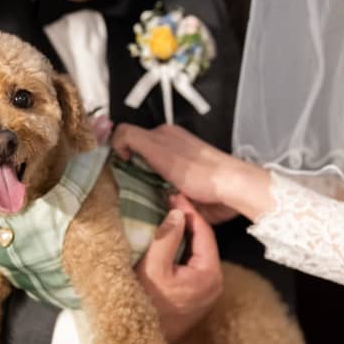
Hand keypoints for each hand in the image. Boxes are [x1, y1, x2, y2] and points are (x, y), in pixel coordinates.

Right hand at [112, 123, 272, 220]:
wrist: (230, 191)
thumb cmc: (196, 170)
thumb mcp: (158, 147)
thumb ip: (131, 138)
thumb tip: (114, 141)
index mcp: (161, 137)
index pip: (126, 139)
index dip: (118, 152)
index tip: (116, 169)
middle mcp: (166, 150)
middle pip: (134, 159)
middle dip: (126, 172)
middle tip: (122, 188)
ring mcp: (174, 171)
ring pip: (144, 178)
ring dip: (138, 188)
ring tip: (135, 200)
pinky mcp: (180, 190)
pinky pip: (157, 195)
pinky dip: (152, 199)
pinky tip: (151, 206)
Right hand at [136, 194, 222, 342]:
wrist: (140, 340)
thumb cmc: (145, 303)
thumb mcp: (153, 267)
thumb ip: (166, 238)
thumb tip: (178, 212)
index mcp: (209, 274)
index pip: (204, 233)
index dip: (189, 211)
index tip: (175, 195)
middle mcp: (215, 283)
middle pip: (204, 243)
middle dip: (188, 221)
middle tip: (171, 202)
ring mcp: (208, 291)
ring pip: (199, 253)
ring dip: (185, 234)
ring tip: (169, 215)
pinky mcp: (198, 296)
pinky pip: (194, 264)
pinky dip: (184, 249)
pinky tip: (171, 238)